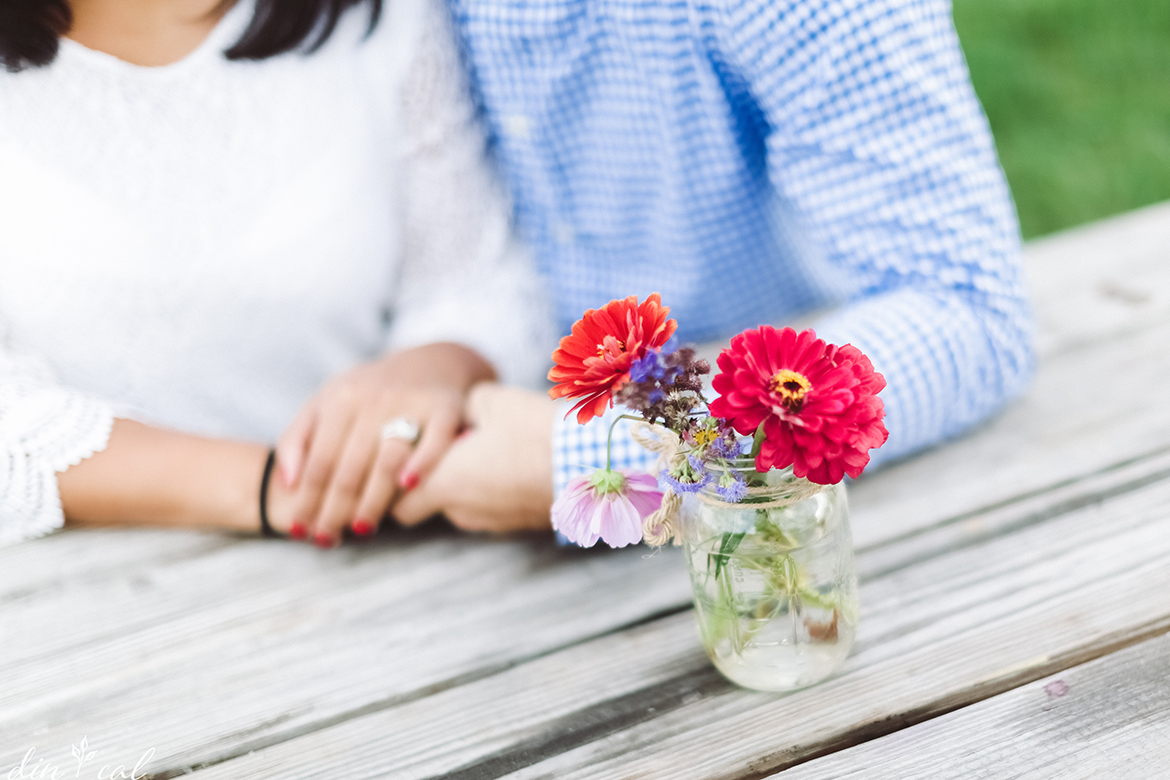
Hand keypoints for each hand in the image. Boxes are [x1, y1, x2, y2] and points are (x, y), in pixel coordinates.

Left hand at [276, 343, 493, 545]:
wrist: (431, 362)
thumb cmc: (370, 393)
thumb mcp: (327, 403)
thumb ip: (298, 439)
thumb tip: (286, 483)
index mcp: (341, 399)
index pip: (319, 462)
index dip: (307, 500)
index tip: (299, 530)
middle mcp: (374, 399)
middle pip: (349, 468)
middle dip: (334, 510)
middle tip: (326, 539)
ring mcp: (411, 402)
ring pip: (387, 461)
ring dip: (372, 501)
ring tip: (360, 529)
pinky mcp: (446, 407)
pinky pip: (436, 440)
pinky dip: (423, 462)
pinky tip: (408, 486)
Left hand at [393, 382, 556, 532]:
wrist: (592, 464)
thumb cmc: (535, 431)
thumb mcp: (490, 400)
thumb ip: (461, 406)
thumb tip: (457, 409)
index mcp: (442, 483)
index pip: (394, 504)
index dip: (391, 485)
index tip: (403, 458)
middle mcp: (461, 511)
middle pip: (424, 508)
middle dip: (425, 484)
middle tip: (440, 451)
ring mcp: (492, 522)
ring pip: (460, 506)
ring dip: (462, 484)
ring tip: (484, 451)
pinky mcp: (519, 523)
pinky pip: (490, 507)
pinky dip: (489, 489)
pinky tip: (511, 462)